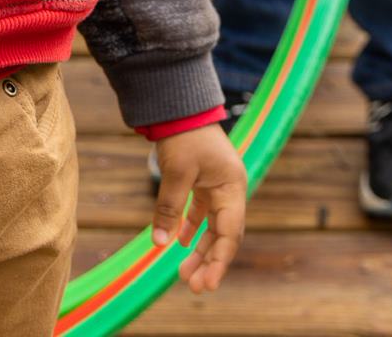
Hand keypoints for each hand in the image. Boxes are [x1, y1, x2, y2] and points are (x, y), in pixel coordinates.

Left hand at [152, 123, 245, 293]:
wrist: (178, 104)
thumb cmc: (183, 135)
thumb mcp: (176, 173)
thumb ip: (169, 208)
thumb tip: (159, 243)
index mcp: (232, 187)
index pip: (230, 233)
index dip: (220, 261)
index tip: (208, 284)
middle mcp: (230, 189)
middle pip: (224, 234)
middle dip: (210, 261)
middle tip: (193, 286)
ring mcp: (218, 185)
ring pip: (213, 226)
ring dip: (201, 249)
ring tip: (184, 273)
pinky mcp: (204, 181)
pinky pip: (201, 212)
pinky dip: (192, 228)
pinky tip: (180, 244)